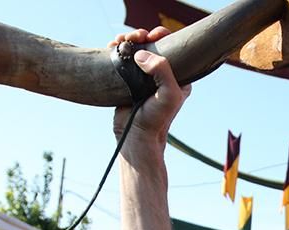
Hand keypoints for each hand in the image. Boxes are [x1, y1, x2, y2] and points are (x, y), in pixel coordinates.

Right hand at [110, 28, 190, 145]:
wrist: (135, 136)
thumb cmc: (156, 119)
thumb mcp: (169, 94)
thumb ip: (162, 70)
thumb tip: (142, 53)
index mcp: (177, 76)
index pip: (171, 47)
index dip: (162, 35)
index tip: (152, 35)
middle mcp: (160, 74)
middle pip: (151, 44)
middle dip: (141, 35)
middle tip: (135, 37)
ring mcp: (143, 77)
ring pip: (135, 49)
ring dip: (127, 40)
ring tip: (120, 40)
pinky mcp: (127, 80)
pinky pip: (122, 59)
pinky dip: (116, 49)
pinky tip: (111, 46)